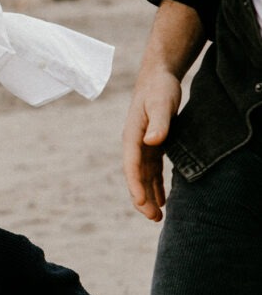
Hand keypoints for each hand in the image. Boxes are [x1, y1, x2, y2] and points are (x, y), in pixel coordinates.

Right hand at [122, 69, 181, 222]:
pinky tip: (162, 200)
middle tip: (154, 218)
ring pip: (143, 177)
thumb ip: (159, 122)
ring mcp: (142, 146)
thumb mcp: (161, 102)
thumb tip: (153, 141)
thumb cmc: (159, 88)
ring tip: (157, 217)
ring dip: (149, 196)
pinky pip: (151, 171)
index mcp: (131, 136)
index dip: (135, 185)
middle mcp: (134, 144)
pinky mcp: (151, 146)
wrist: (158, 76)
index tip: (142, 202)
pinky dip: (155, 186)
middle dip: (143, 199)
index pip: (131, 166)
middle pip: (135, 177)